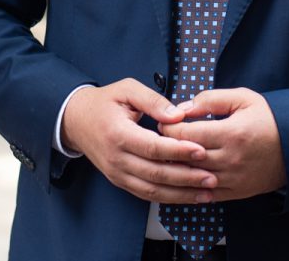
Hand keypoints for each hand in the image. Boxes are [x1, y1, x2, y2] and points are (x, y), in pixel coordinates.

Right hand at [61, 78, 217, 203]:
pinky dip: (169, 198)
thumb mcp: (127, 89)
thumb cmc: (105, 102)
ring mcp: (117, 173)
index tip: (202, 151)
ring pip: (153, 191)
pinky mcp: (120, 181)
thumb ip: (153, 100)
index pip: (152, 147)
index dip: (178, 151)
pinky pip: (147, 195)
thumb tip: (178, 115)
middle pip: (155, 174)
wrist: (76, 121)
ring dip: (182, 194)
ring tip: (207, 192)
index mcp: (118, 133)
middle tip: (212, 176)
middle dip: (186, 177)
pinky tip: (189, 196)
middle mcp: (117, 158)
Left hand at [158, 87, 286, 200]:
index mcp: (231, 133)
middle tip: (158, 140)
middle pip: (186, 156)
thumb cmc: (269, 119)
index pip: (186, 134)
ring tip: (166, 158)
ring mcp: (233, 179)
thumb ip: (211, 99)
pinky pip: (206, 193)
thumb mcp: (243, 98)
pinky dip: (190, 187)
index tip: (163, 123)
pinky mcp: (236, 192)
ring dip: (176, 169)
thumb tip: (183, 108)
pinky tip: (182, 177)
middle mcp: (230, 159)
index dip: (169, 128)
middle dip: (168, 148)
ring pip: (193, 177)